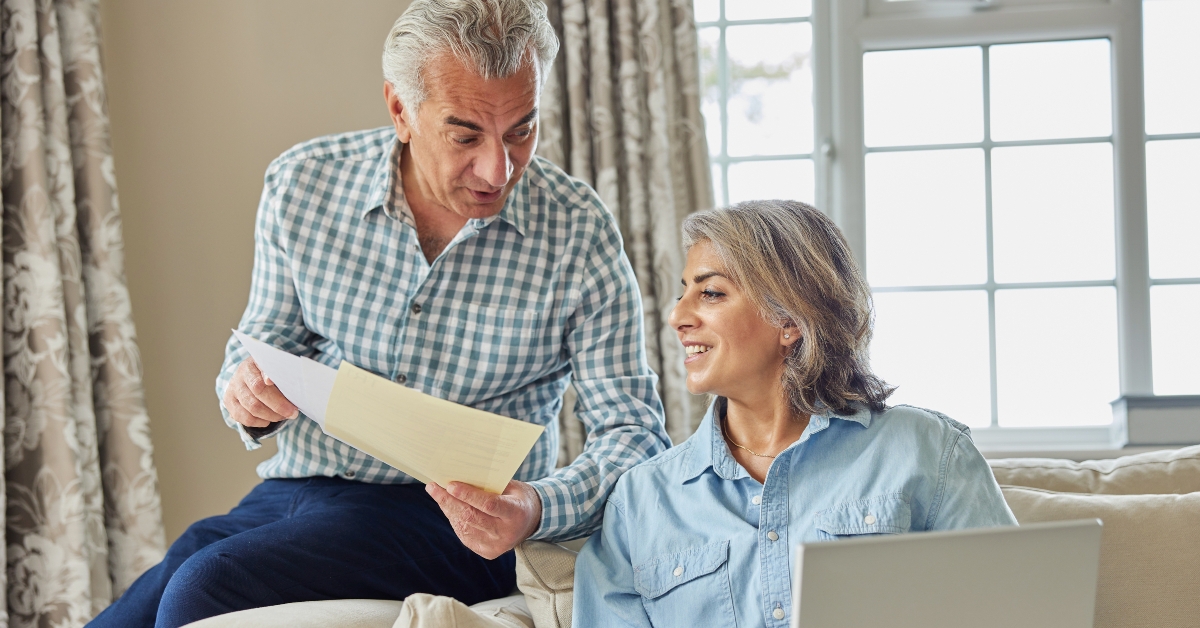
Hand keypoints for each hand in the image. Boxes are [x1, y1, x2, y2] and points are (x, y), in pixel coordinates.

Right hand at [221, 357, 298, 427]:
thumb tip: (294, 389)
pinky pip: (244, 417)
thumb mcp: (276, 370)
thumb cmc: (269, 375)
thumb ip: (284, 375)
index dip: (267, 374)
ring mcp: (233, 388)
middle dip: (278, 405)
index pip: (261, 367)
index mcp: (255, 362)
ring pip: (252, 407)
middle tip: (293, 413)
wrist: (247, 378)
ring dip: (271, 415)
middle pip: (258, 390)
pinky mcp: (229, 402)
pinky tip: (268, 420)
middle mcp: (242, 373)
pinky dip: (259, 422)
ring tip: (283, 416)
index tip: (271, 381)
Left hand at [426, 480, 542, 558]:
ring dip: (448, 509)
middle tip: (433, 487)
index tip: (450, 485)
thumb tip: (459, 477)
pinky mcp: (487, 552)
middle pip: (471, 517)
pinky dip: (454, 520)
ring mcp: (496, 545)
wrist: (531, 522)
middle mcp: (506, 533)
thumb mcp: (511, 487)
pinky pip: (465, 535)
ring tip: (437, 494)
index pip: (489, 504)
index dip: (469, 495)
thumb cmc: (517, 498)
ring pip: (464, 526)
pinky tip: (449, 508)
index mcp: (516, 513)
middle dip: (449, 501)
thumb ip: (489, 485)